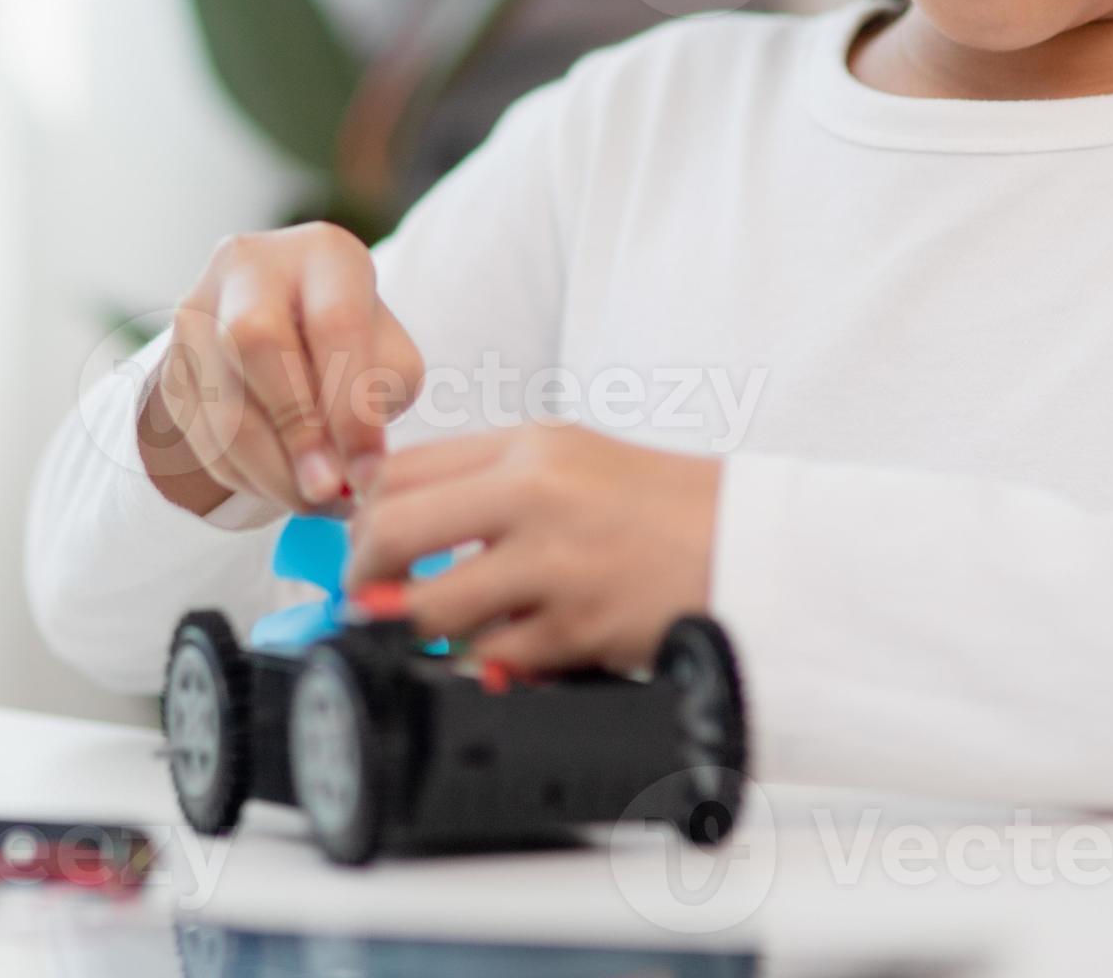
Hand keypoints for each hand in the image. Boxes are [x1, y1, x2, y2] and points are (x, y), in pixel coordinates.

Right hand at [138, 223, 425, 518]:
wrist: (284, 331)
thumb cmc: (353, 346)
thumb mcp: (388, 356)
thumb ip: (379, 400)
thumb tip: (357, 472)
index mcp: (322, 252)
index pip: (334, 321)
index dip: (350, 406)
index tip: (368, 475)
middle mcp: (251, 265)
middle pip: (254, 339)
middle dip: (295, 429)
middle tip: (326, 490)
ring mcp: (199, 311)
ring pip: (220, 399)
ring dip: (271, 470)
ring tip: (314, 503)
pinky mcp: (172, 362)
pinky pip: (201, 434)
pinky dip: (245, 476)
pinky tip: (281, 488)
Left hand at [346, 424, 720, 674]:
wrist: (751, 546)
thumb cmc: (663, 510)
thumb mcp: (574, 464)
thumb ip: (490, 486)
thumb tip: (399, 527)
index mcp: (528, 447)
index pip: (401, 470)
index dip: (361, 515)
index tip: (361, 546)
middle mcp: (535, 494)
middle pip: (393, 530)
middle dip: (363, 576)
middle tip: (365, 601)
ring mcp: (556, 562)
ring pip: (430, 606)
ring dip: (417, 631)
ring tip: (429, 635)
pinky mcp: (580, 626)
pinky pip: (490, 658)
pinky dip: (481, 665)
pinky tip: (498, 656)